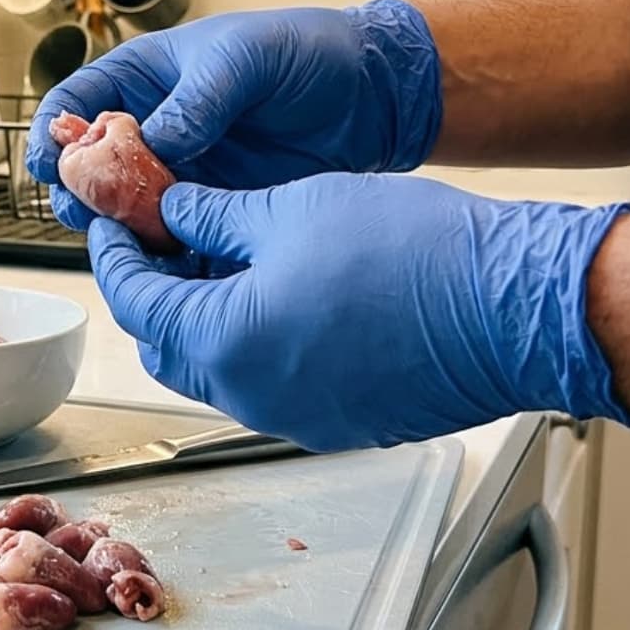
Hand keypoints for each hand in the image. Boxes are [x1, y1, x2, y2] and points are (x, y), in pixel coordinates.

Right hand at [27, 0, 442, 230]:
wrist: (372, 94)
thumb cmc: (307, 51)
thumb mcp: (247, 58)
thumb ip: (198, 98)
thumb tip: (156, 140)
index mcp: (148, 77)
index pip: (79, 102)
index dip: (55, 131)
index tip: (49, 159)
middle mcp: (156, 128)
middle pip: (91, 166)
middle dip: (77, 190)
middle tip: (82, 209)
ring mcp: (184, 173)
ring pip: (127, 209)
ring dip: (117, 228)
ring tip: (125, 239)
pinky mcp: (215, 209)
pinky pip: (175, 237)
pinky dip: (164, 253)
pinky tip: (167, 262)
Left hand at [88, 173, 629, 450]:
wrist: (515, 308)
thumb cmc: (415, 255)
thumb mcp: (291, 208)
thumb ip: (214, 217)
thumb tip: (176, 213)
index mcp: (224, 343)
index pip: (134, 301)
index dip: (116, 253)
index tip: (115, 219)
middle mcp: (252, 396)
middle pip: (168, 345)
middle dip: (157, 292)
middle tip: (167, 236)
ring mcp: (299, 417)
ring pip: (221, 369)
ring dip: (208, 318)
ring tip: (227, 256)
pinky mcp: (343, 421)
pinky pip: (275, 383)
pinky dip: (259, 342)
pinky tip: (283, 291)